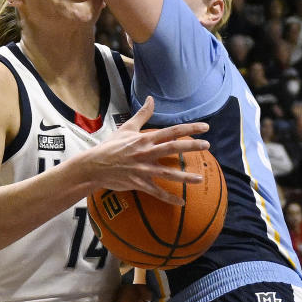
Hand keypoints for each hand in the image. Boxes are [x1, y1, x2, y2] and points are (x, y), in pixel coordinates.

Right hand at [82, 97, 208, 201]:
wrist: (94, 166)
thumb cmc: (111, 146)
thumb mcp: (127, 128)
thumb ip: (142, 114)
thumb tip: (151, 99)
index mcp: (145, 139)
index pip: (171, 131)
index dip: (189, 128)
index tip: (205, 127)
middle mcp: (146, 153)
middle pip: (172, 148)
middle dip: (191, 146)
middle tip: (207, 145)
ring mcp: (143, 169)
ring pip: (168, 173)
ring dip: (185, 177)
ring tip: (200, 178)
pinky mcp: (138, 183)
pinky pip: (156, 192)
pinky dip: (169, 198)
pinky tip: (182, 203)